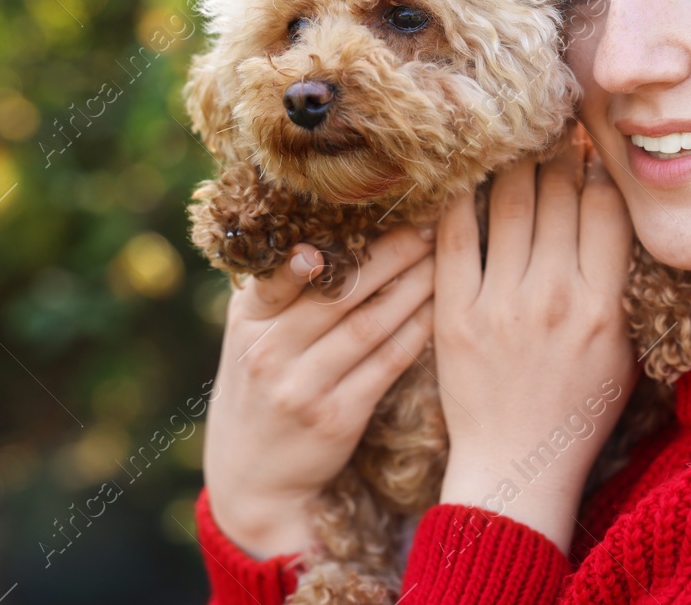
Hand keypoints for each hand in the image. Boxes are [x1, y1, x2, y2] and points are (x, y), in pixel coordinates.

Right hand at [203, 226, 435, 558]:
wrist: (252, 481)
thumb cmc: (259, 390)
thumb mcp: (248, 339)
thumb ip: (277, 292)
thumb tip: (324, 230)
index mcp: (247, 320)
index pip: (287, 268)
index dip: (334, 238)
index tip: (373, 209)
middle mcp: (269, 351)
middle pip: (341, 291)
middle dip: (392, 253)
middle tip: (430, 224)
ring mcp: (302, 387)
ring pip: (370, 323)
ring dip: (414, 286)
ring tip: (444, 255)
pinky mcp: (336, 417)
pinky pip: (387, 363)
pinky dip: (417, 331)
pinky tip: (440, 307)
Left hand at [434, 129, 637, 552]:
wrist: (518, 463)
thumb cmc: (579, 406)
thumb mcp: (624, 346)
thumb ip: (622, 279)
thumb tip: (613, 206)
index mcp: (604, 305)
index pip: (607, 205)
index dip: (601, 163)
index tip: (591, 141)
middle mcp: (554, 296)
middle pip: (559, 193)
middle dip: (558, 148)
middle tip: (551, 122)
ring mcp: (501, 303)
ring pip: (511, 202)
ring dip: (515, 161)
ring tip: (516, 137)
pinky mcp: (454, 312)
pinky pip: (456, 235)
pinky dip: (462, 196)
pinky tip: (466, 171)